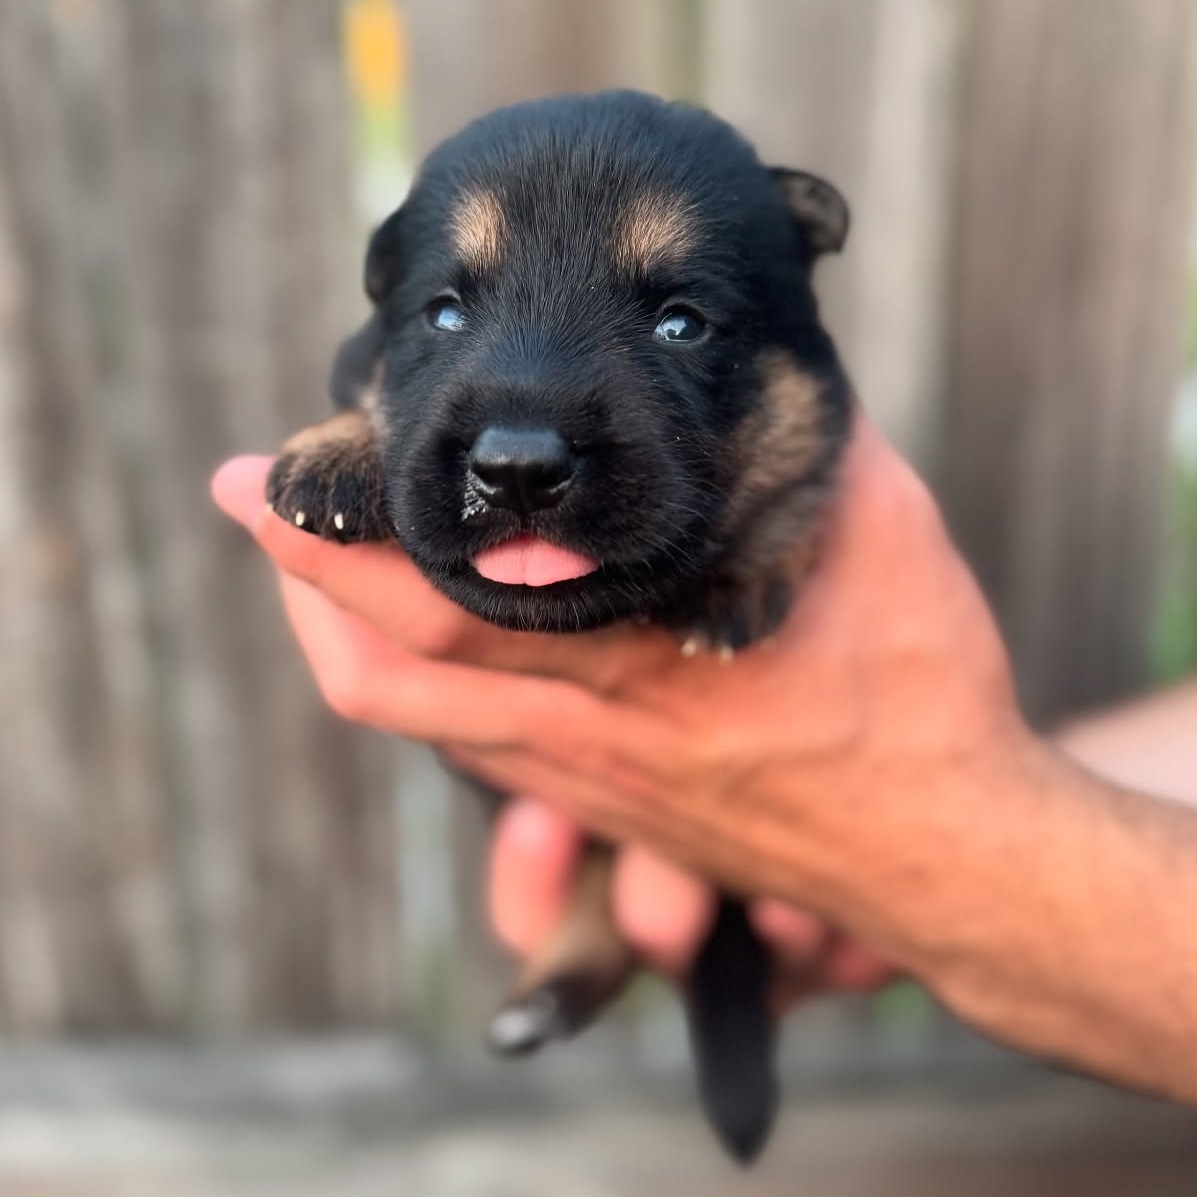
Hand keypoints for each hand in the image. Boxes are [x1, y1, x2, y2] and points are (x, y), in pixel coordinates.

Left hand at [211, 423, 1035, 985]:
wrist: (947, 857)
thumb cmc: (920, 697)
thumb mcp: (879, 535)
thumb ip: (801, 441)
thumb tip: (766, 340)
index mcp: (641, 657)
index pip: (441, 599)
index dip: (336, 539)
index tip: (267, 469)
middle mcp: (589, 730)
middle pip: (384, 667)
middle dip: (299, 573)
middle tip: (249, 494)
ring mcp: (587, 781)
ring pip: (415, 717)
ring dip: (341, 629)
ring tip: (307, 555)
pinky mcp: (608, 807)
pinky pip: (471, 748)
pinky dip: (414, 681)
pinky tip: (417, 630)